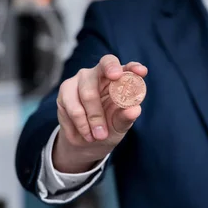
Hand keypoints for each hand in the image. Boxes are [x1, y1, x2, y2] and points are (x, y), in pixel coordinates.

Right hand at [53, 55, 146, 172]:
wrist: (88, 141)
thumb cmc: (109, 126)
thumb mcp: (120, 125)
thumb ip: (126, 117)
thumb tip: (134, 110)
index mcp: (119, 78)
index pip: (127, 66)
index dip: (133, 67)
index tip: (141, 72)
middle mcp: (100, 72)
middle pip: (103, 72)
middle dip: (109, 100)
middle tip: (106, 123)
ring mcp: (81, 79)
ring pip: (87, 94)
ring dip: (93, 119)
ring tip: (99, 136)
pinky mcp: (66, 89)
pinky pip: (72, 106)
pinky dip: (81, 123)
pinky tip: (87, 134)